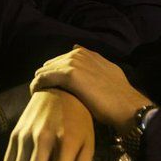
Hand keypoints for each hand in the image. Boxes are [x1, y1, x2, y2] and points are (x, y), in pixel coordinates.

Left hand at [31, 46, 150, 132]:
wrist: (126, 106)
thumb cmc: (119, 96)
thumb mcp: (110, 73)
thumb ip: (97, 66)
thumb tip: (87, 63)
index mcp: (89, 54)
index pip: (65, 58)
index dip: (57, 69)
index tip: (53, 81)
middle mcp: (80, 55)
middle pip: (53, 62)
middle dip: (47, 74)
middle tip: (41, 88)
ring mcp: (74, 62)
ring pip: (47, 69)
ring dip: (40, 80)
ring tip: (35, 91)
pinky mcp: (69, 74)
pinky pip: (44, 78)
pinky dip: (37, 85)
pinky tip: (34, 93)